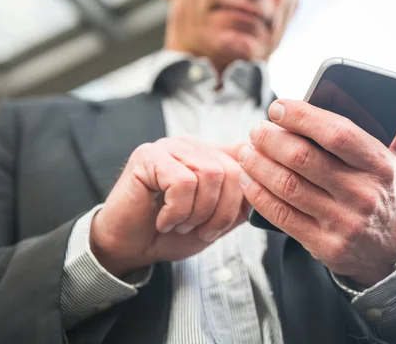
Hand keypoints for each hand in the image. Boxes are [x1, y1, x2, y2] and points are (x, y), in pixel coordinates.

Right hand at [90, 137, 248, 277]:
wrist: (129, 248)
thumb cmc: (170, 234)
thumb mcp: (216, 222)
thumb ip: (240, 204)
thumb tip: (265, 191)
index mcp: (211, 156)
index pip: (247, 156)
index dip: (253, 183)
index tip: (245, 210)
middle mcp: (193, 146)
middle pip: (233, 170)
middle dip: (223, 212)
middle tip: (202, 231)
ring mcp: (171, 148)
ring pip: (210, 175)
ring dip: (198, 213)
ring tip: (181, 225)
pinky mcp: (149, 156)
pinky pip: (182, 182)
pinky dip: (177, 211)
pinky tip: (164, 221)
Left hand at [238, 80, 395, 286]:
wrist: (392, 254)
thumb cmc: (391, 194)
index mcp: (382, 166)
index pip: (338, 134)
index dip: (302, 117)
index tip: (278, 107)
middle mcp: (363, 195)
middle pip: (304, 160)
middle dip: (272, 139)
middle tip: (258, 128)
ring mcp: (343, 223)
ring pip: (287, 186)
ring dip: (259, 164)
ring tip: (247, 149)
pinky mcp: (324, 245)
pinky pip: (282, 216)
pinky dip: (259, 194)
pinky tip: (249, 178)